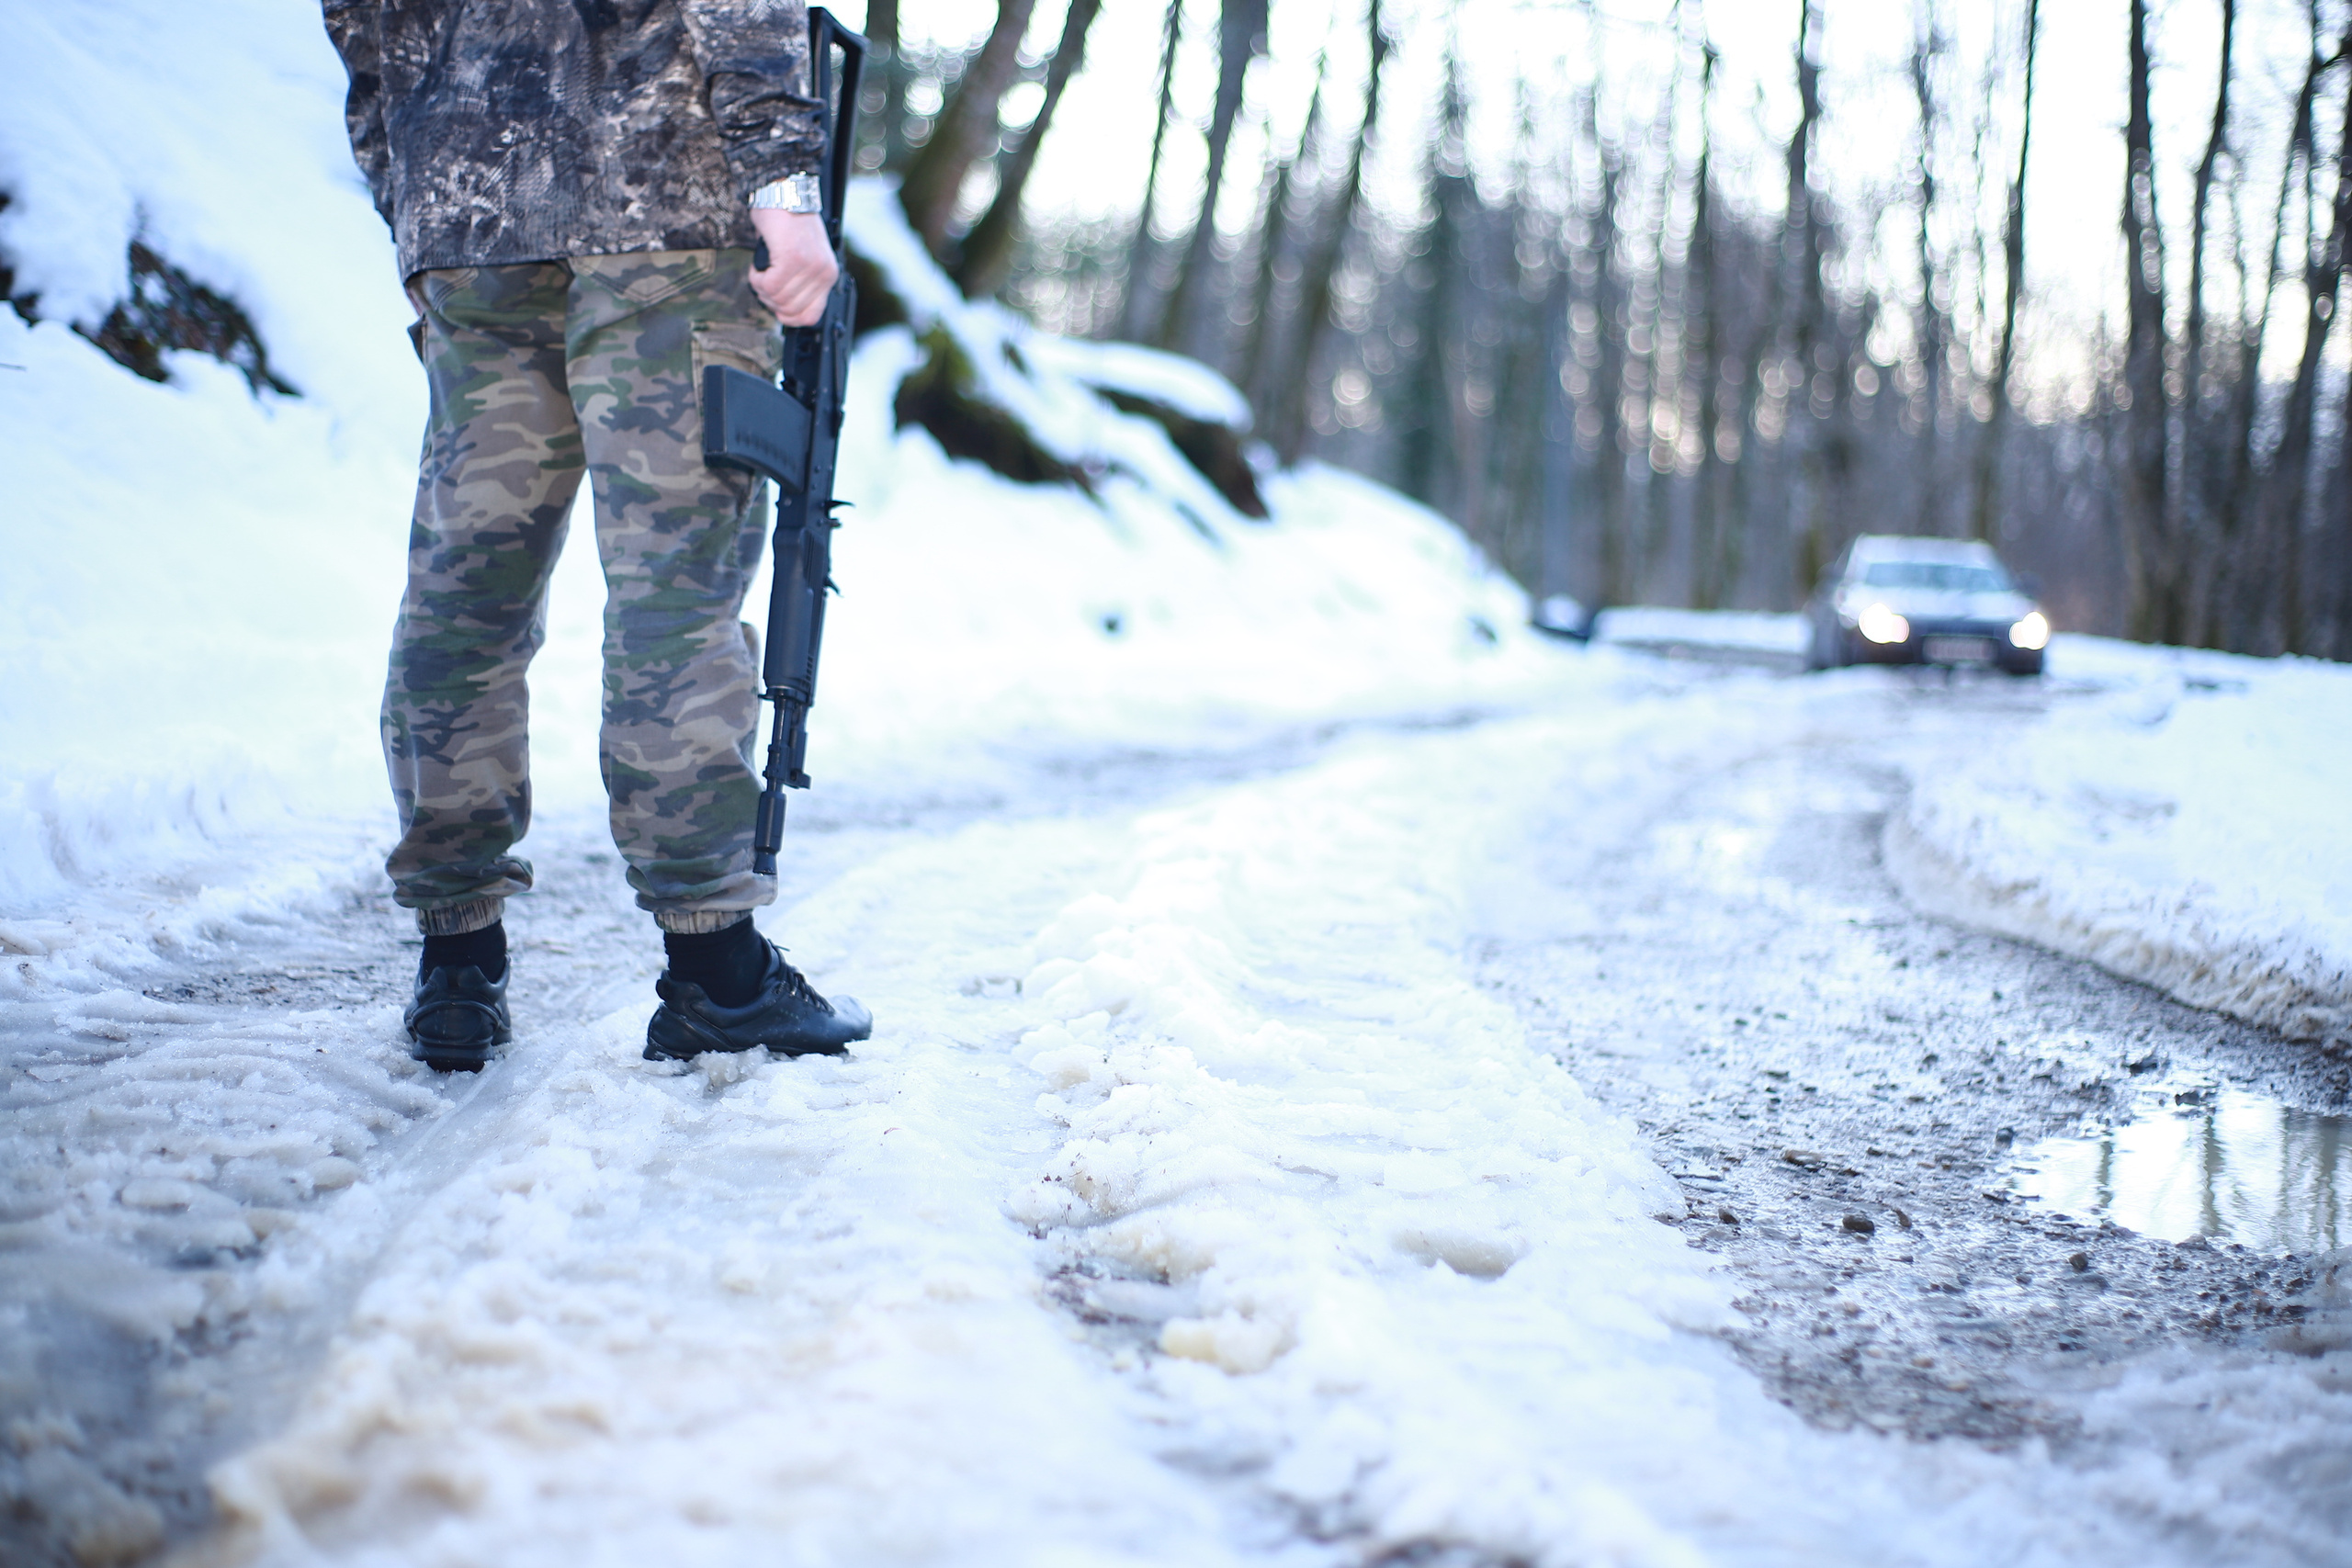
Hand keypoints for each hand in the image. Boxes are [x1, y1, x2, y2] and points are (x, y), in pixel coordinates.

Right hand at [748, 208, 838, 326]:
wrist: (784, 193)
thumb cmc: (789, 222)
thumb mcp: (805, 257)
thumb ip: (802, 282)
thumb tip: (784, 308)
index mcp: (828, 275)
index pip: (810, 317)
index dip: (788, 317)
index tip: (776, 306)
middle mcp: (823, 273)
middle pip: (789, 310)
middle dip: (770, 300)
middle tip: (764, 282)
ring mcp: (809, 267)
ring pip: (777, 299)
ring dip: (761, 288)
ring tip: (762, 270)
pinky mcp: (792, 258)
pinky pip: (768, 285)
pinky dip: (756, 278)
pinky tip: (759, 266)